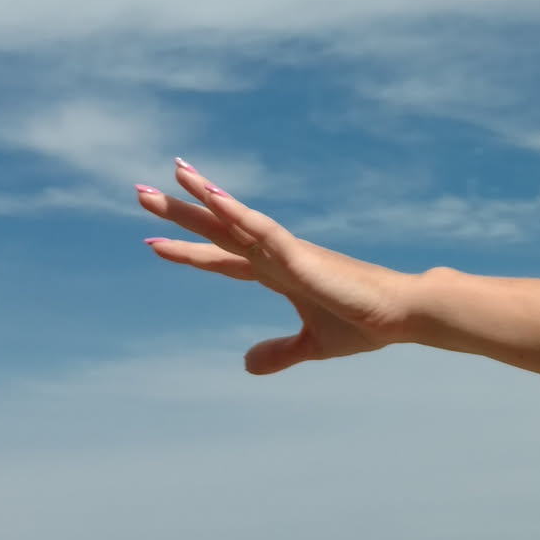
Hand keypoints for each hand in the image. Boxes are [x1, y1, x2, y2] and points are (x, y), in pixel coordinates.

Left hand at [137, 161, 409, 373]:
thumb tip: (245, 364)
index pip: (221, 258)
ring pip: (232, 219)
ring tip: (170, 175)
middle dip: (178, 213)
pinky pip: (260, 227)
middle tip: (139, 193)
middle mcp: (274, 254)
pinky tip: (210, 195)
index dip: (187, 252)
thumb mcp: (311, 345)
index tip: (152, 242)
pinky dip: (234, 211)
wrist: (400, 316)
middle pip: (216, 230)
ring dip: (198, 199)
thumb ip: (278, 352)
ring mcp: (285, 250)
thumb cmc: (363, 323)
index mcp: (275, 273)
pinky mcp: (298, 254)